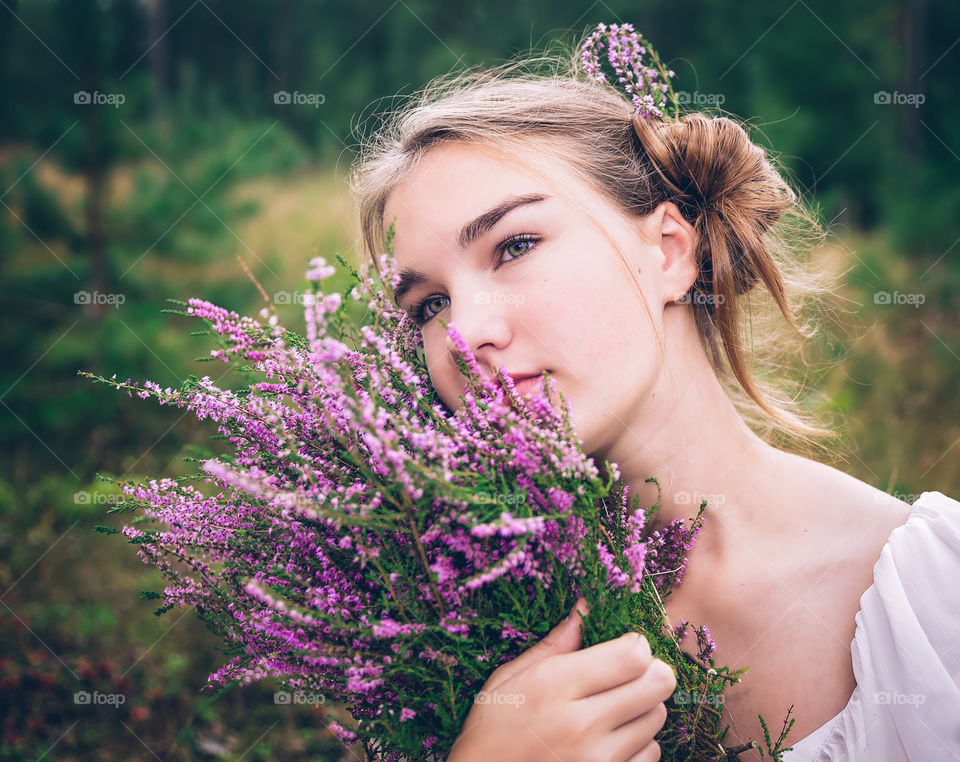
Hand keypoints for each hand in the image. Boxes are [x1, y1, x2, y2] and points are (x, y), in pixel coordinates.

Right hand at [447, 598, 674, 761]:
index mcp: (554, 686)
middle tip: (629, 673)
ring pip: (657, 717)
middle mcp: (582, 724)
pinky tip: (612, 738)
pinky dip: (639, 742)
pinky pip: (651, 753)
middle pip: (657, 683)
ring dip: (643, 707)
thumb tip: (585, 606)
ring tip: (613, 707)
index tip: (624, 646)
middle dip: (649, 671)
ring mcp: (598, 760)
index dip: (635, 644)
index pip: (632, 655)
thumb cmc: (492, 729)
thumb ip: (554, 644)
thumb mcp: (510, 678)